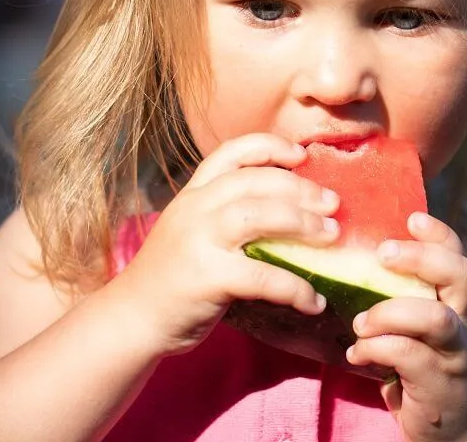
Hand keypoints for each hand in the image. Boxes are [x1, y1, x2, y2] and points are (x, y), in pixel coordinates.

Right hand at [112, 133, 339, 356]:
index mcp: (193, 193)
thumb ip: (229, 215)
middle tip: (334, 204)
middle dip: (301, 189)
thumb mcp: (194, 231)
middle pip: (255, 182)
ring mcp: (199, 241)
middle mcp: (195, 208)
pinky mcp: (208, 278)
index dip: (270, 147)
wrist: (132, 319)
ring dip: (302, 224)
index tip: (302, 154)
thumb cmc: (173, 276)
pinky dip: (296, 288)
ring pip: (260, 217)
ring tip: (331, 237)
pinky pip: (264, 277)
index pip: (232, 153)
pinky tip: (313, 300)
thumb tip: (293, 212)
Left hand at [346, 212, 466, 441]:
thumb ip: (400, 300)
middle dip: (421, 257)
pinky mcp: (440, 385)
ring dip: (392, 311)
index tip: (411, 217)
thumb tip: (352, 263)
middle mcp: (463, 323)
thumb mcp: (419, 330)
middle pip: (460, 275)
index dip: (439, 233)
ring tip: (361, 321)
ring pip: (436, 318)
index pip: (458, 256)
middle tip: (382, 255)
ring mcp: (455, 355)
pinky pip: (410, 356)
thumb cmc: (426, 371)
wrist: (459, 432)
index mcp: (455, 304)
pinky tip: (357, 354)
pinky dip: (377, 349)